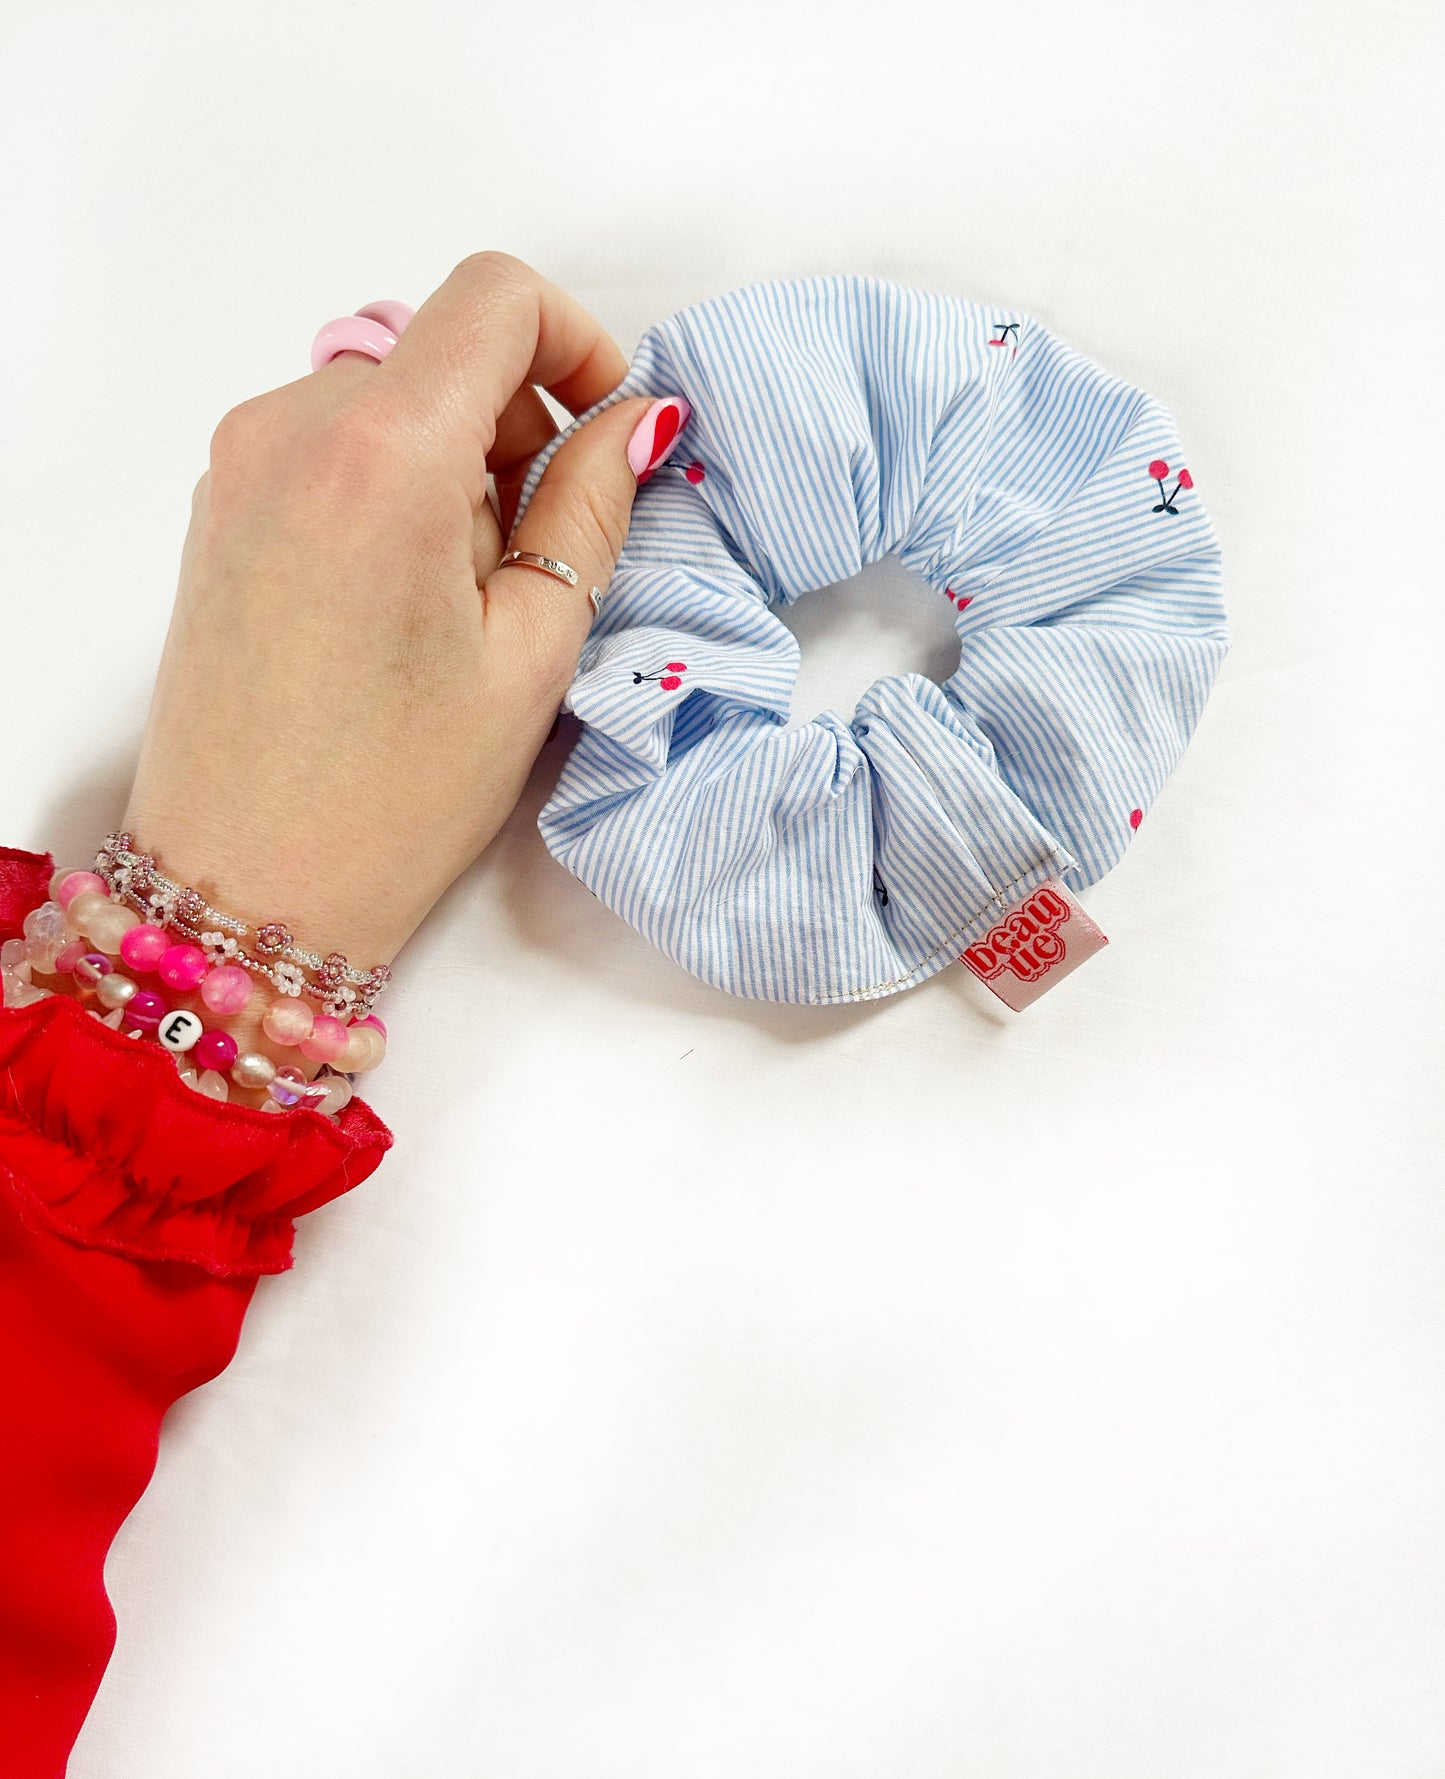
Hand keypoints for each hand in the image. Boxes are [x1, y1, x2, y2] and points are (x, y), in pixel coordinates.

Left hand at [123, 250, 685, 987]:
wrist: (245, 885)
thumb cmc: (391, 796)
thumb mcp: (531, 652)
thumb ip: (590, 512)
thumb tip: (633, 424)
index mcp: (376, 456)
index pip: (494, 297)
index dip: (576, 340)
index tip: (607, 424)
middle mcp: (287, 431)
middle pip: (442, 350)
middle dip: (519, 426)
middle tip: (544, 552)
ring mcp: (239, 466)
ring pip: (388, 398)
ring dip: (457, 463)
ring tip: (469, 597)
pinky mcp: (220, 507)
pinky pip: (331, 444)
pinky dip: (394, 485)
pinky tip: (407, 598)